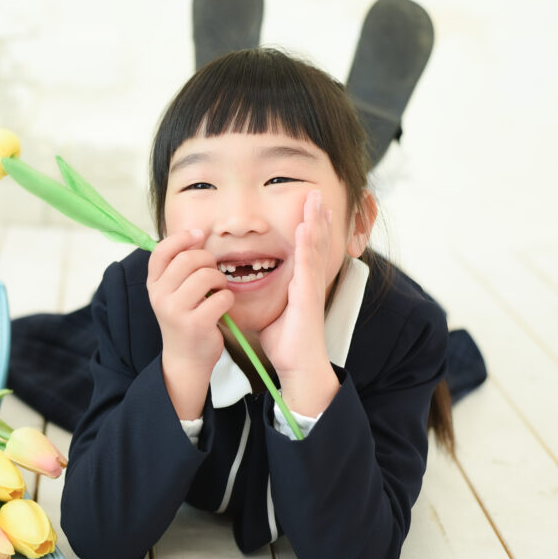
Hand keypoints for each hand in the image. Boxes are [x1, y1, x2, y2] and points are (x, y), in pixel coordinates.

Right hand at [147, 229, 233, 419]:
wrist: (186, 358)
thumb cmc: (185, 319)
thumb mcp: (173, 292)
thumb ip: (179, 266)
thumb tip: (197, 234)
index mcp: (153, 285)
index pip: (161, 250)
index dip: (182, 237)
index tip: (199, 235)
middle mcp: (160, 296)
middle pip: (188, 259)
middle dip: (208, 261)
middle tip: (213, 273)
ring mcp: (176, 311)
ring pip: (206, 275)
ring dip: (219, 280)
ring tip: (218, 291)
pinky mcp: (195, 324)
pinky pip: (221, 297)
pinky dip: (227, 300)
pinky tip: (222, 308)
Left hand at [258, 191, 339, 416]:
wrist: (298, 365)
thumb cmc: (285, 343)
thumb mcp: (270, 313)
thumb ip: (262, 298)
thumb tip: (240, 291)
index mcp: (301, 284)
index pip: (306, 249)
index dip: (308, 227)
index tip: (308, 207)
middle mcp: (310, 281)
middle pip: (316, 242)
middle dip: (317, 216)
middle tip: (317, 192)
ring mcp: (311, 287)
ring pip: (315, 247)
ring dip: (315, 221)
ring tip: (316, 199)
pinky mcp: (308, 295)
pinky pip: (307, 265)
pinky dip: (307, 245)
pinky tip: (306, 228)